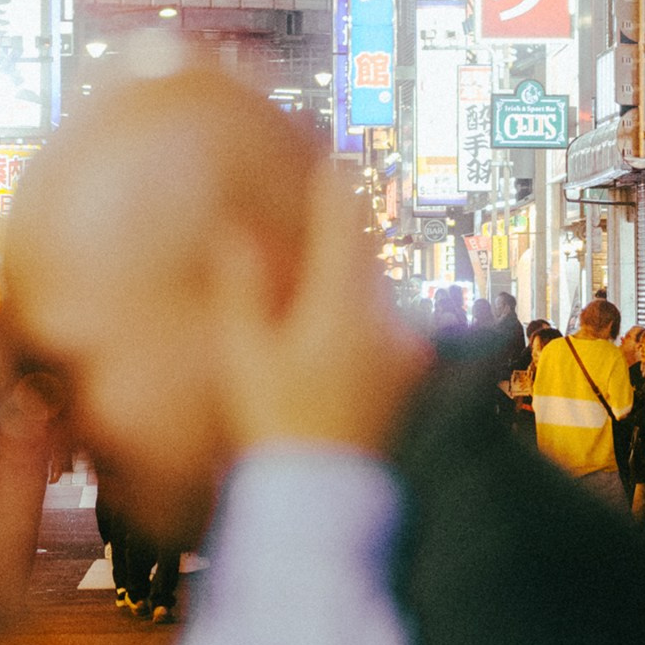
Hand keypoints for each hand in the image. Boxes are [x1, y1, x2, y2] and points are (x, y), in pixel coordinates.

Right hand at [220, 166, 425, 459]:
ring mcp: (403, 343)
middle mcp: (383, 317)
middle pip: (365, 249)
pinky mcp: (409, 367)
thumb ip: (242, 288)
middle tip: (328, 186)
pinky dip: (362, 305)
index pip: (343, 221)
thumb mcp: (246, 356)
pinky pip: (386, 317)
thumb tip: (234, 234)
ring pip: (377, 283)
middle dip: (342, 223)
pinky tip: (337, 319)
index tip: (330, 149)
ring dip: (352, 267)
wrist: (327, 495)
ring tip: (324, 263)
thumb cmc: (277, 426)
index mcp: (342, 305)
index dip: (335, 180)